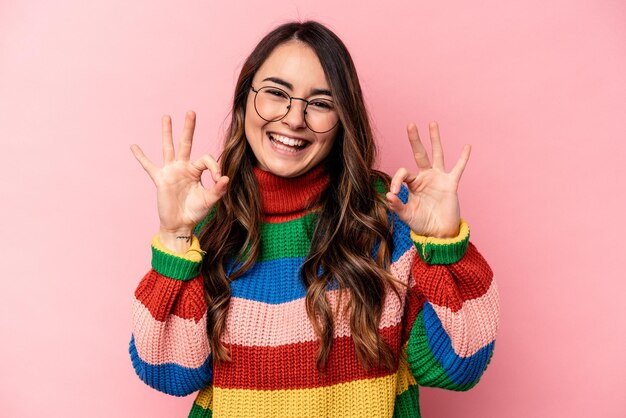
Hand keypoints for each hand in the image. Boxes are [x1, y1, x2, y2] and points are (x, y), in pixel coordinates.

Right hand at [130, 111, 228, 235]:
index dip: (214, 167)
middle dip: (189, 128)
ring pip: (169, 148)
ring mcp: (171, 171)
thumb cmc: (195, 212)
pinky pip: (149, 166)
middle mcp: (183, 167)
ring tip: (166, 117)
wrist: (180, 224)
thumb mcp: (210, 200)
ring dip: (167, 133)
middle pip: (186, 143)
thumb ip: (218, 189)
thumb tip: (226, 178)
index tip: (219, 179)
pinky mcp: (160, 179)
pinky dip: (141, 157)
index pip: (206, 159)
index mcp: (196, 171)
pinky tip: (134, 146)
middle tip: (191, 112)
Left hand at [386, 122, 469, 237]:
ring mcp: (438, 179)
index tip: (393, 193)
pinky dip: (463, 158)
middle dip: (415, 140)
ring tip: (432, 123)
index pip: (403, 173)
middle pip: (419, 154)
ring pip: (437, 154)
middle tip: (410, 124)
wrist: (438, 233)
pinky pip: (458, 168)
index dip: (396, 180)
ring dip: (435, 139)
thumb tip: (388, 196)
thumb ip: (397, 206)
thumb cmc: (421, 224)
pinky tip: (467, 146)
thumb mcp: (406, 215)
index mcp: (412, 184)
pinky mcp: (450, 184)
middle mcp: (425, 177)